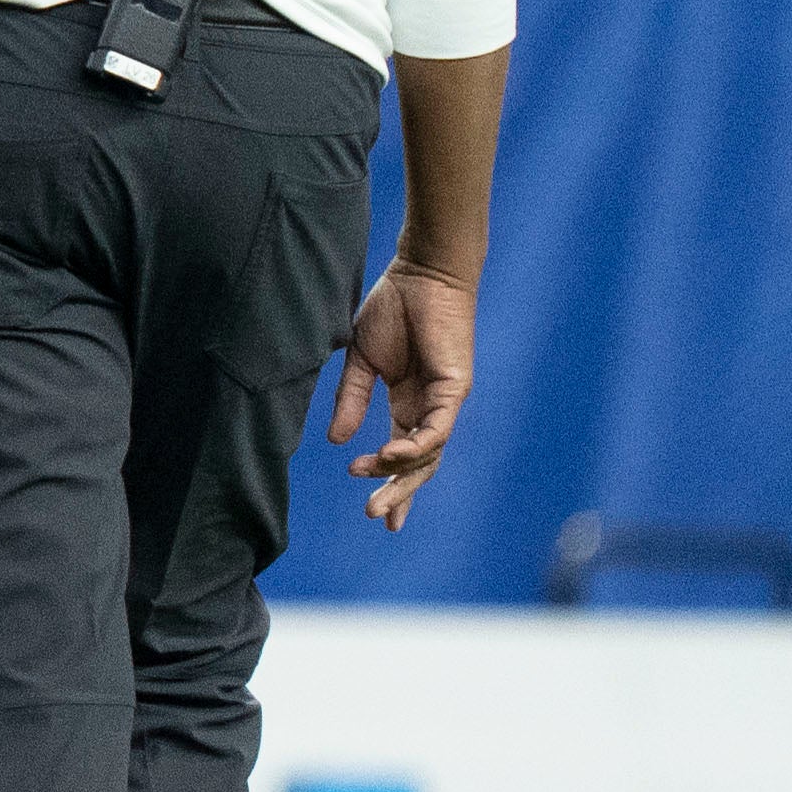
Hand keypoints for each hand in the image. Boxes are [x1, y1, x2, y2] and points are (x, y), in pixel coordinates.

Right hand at [327, 258, 475, 529]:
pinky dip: (415, 445)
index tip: (380, 517)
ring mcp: (445, 401)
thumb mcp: (359, 361)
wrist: (421, 274)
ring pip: (429, 453)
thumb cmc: (392, 309)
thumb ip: (350, 400)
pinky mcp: (454, 388)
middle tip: (374, 515)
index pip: (401, 454)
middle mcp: (429, 409)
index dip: (391, 484)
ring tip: (368, 482)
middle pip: (418, 464)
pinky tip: (388, 453)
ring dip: (400, 472)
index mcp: (407, 403)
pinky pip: (436, 428)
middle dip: (397, 492)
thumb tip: (337, 441)